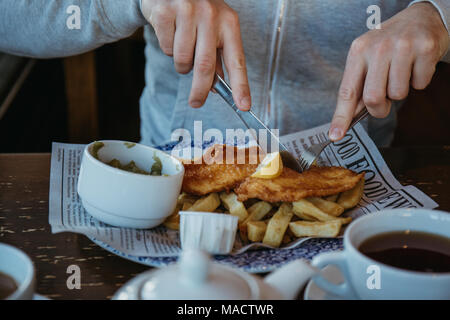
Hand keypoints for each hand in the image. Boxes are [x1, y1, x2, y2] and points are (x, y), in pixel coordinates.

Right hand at [141, 0, 250, 109]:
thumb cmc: (197, 12)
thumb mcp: (214, 30)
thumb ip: (216, 57)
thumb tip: (214, 87)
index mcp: (228, 22)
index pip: (237, 60)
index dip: (241, 86)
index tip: (244, 106)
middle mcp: (210, 15)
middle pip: (205, 66)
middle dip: (200, 90)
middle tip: (196, 103)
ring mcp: (187, 11)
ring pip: (182, 59)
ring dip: (181, 64)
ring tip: (182, 48)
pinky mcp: (165, 12)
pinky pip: (167, 48)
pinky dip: (167, 48)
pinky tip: (171, 32)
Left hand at [329, 2, 448, 140]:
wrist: (421, 17)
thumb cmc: (390, 44)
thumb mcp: (368, 57)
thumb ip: (358, 85)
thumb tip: (349, 117)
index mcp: (358, 51)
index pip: (347, 91)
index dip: (341, 117)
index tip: (335, 136)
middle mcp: (378, 47)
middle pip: (373, 99)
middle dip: (379, 108)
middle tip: (384, 100)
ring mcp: (402, 47)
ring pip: (397, 94)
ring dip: (400, 92)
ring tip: (401, 73)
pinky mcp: (425, 49)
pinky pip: (419, 85)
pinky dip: (418, 81)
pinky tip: (416, 65)